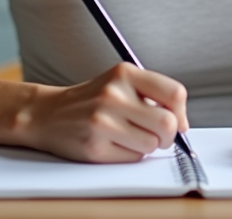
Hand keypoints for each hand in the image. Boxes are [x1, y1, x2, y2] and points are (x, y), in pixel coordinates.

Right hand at [22, 63, 188, 162]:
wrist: (49, 113)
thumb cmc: (91, 100)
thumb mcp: (120, 82)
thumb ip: (152, 94)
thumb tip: (182, 123)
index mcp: (124, 73)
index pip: (175, 93)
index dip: (181, 112)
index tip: (177, 120)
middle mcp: (113, 95)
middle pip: (167, 124)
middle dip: (169, 135)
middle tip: (159, 135)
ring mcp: (102, 122)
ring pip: (151, 144)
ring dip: (146, 145)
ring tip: (129, 136)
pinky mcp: (95, 147)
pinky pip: (132, 158)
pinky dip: (130, 154)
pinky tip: (114, 143)